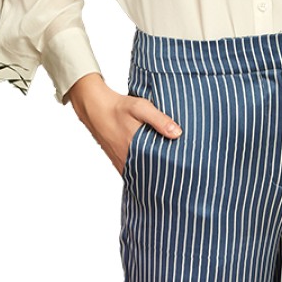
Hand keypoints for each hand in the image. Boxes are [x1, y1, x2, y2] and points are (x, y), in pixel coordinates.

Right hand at [65, 72, 182, 174]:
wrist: (96, 109)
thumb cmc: (119, 107)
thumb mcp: (141, 107)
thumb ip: (159, 120)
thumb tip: (178, 134)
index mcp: (136, 146)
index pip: (159, 163)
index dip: (172, 166)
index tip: (185, 166)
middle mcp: (128, 159)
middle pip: (151, 171)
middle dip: (165, 172)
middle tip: (181, 172)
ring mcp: (122, 162)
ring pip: (142, 174)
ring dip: (154, 173)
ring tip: (170, 172)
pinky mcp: (118, 162)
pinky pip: (133, 173)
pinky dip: (143, 172)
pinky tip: (152, 167)